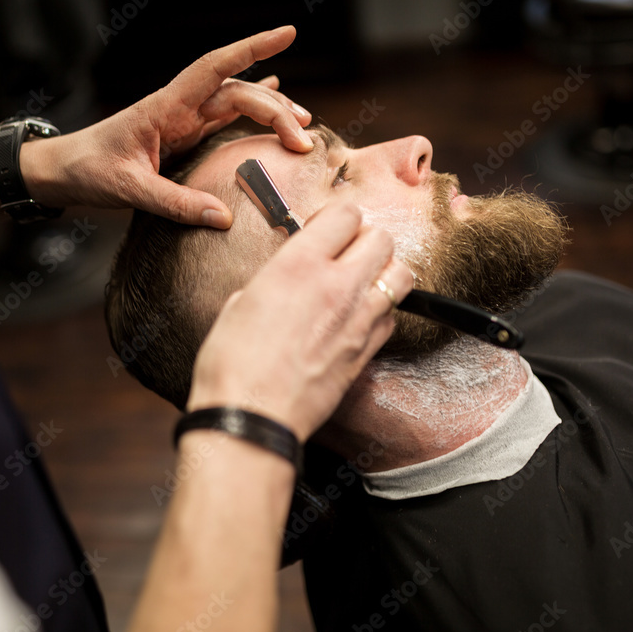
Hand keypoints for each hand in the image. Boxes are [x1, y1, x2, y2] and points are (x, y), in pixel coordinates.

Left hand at [25, 26, 313, 228]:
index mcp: (165, 108)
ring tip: (304, 126)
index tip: (287, 32)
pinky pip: (225, 119)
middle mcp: (179, 109)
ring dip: (270, 112)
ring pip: (236, 105)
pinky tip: (273, 99)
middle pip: (237, 94)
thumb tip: (222, 218)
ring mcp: (182, 121)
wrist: (62, 172)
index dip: (252, 49)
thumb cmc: (87, 171)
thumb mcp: (127, 190)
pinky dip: (250, 109)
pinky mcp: (183, 137)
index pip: (215, 68)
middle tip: (304, 140)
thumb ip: (173, 203)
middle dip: (276, 110)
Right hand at [186, 203, 413, 440]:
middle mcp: (336, 286)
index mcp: (299, 265)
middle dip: (365, 240)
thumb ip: (273, 280)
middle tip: (346, 254)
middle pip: (381, 238)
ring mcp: (358, 320)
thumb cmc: (232, 364)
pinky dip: (381, 312)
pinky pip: (392, 318)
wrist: (251, 417)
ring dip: (384, 272)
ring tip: (362, 282)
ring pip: (400, 274)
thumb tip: (284, 279)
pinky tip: (359, 319)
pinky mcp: (366, 352)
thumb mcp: (239, 303)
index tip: (326, 228)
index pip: (345, 214)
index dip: (336, 218)